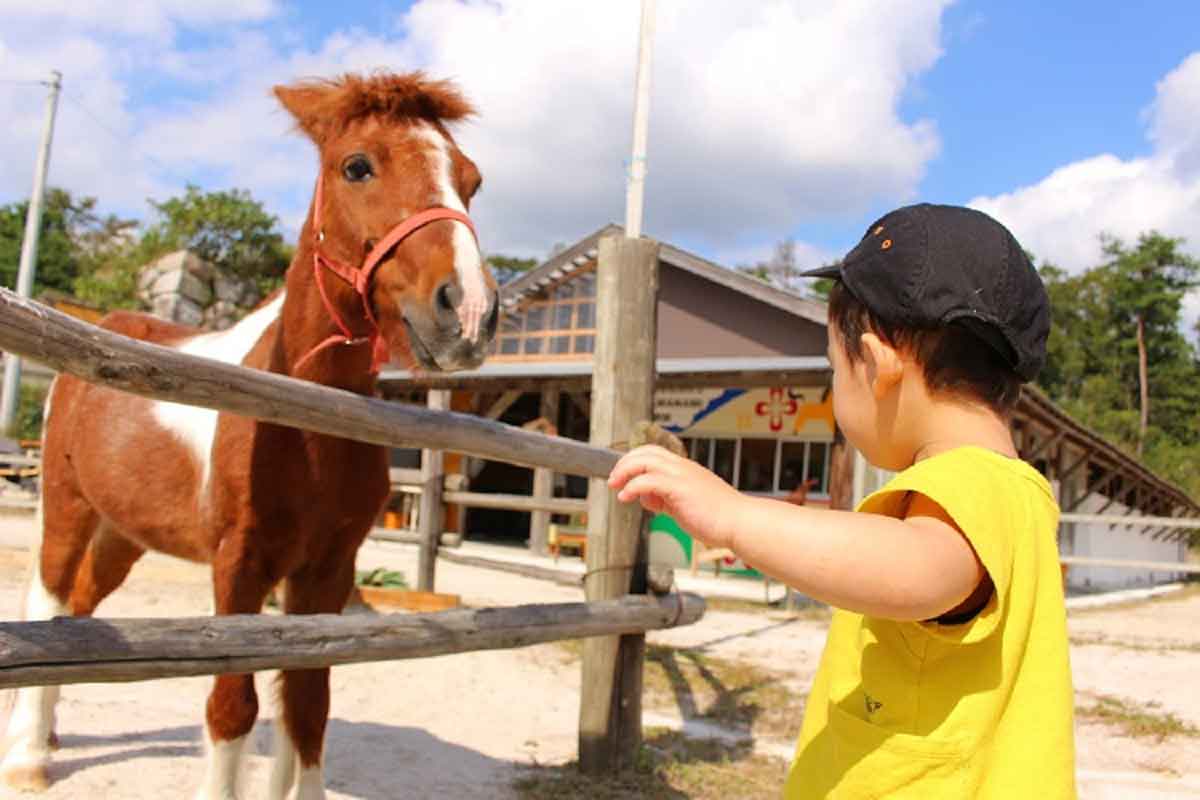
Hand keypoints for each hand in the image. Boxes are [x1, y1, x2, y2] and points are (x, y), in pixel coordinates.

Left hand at [607, 444, 743, 549]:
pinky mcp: (679, 488)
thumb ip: (667, 499)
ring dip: (624, 472)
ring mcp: (681, 476)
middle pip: (646, 452)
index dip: (635, 460)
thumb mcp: (686, 505)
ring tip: (615, 486)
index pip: (654, 453)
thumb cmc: (719, 518)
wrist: (739, 523)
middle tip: (613, 479)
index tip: (623, 475)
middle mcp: (682, 468)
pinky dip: (632, 487)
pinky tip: (626, 497)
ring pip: (644, 461)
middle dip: (625, 463)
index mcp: (685, 469)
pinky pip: (648, 480)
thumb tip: (648, 499)